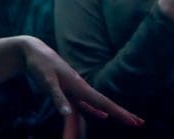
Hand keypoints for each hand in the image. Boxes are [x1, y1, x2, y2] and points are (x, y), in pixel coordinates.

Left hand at [20, 36, 143, 126]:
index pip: (103, 103)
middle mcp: (81, 87)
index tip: (134, 121)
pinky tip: (102, 116)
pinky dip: (95, 110)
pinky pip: (87, 103)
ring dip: (113, 113)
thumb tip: (67, 113)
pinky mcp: (69, 89)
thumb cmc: (39, 64)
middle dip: (122, 113)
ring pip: (98, 105)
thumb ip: (57, 96)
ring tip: (128, 120)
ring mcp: (76, 88)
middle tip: (140, 123)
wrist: (33, 51)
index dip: (119, 113)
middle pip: (106, 104)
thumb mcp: (46, 80)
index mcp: (79, 86)